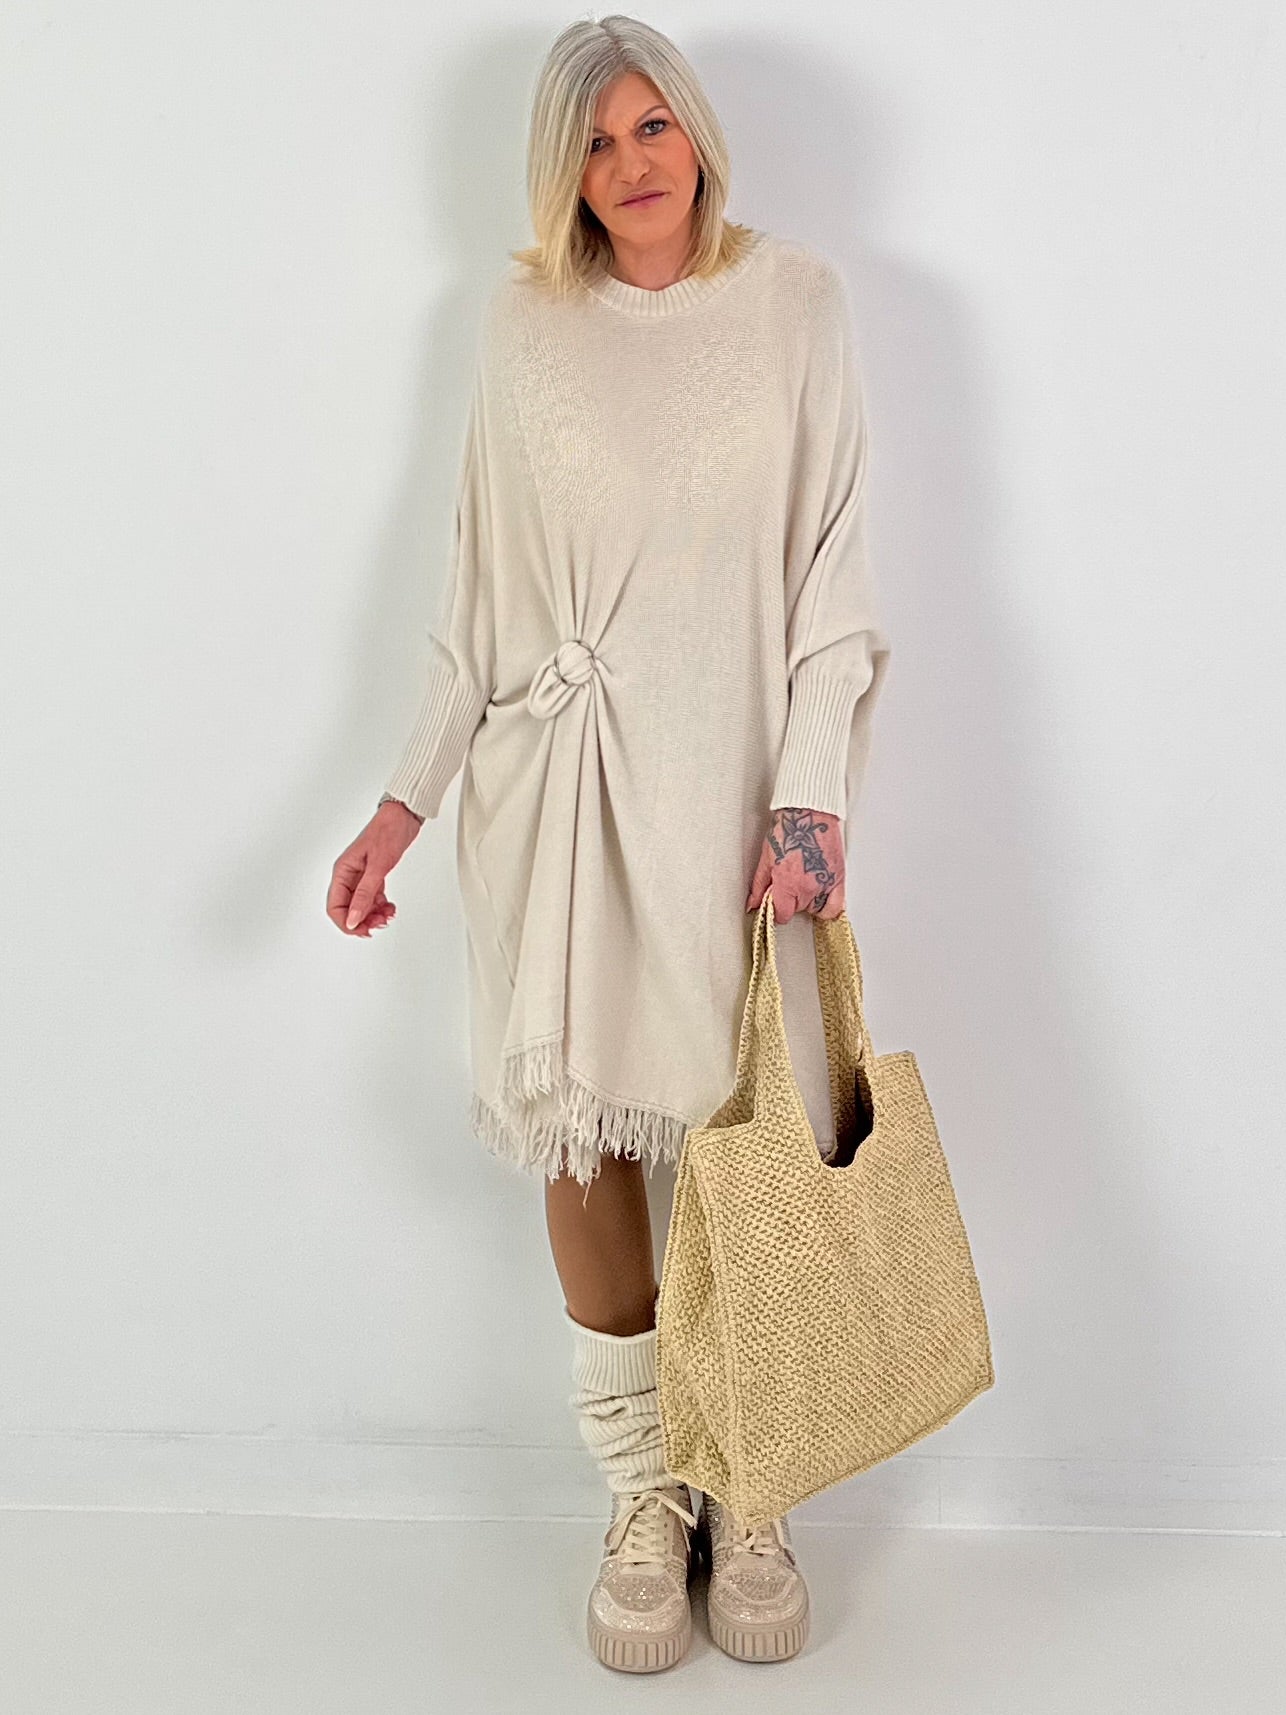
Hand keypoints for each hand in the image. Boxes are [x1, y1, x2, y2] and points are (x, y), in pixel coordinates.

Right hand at [327, 801, 421, 935]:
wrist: (404, 816)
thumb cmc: (388, 832)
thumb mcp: (378, 866)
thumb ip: (365, 894)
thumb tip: (353, 919)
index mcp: (342, 872)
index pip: (335, 907)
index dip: (348, 923)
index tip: (364, 930)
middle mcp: (349, 876)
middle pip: (348, 910)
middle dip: (363, 921)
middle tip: (380, 923)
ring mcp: (361, 877)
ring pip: (361, 907)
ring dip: (374, 915)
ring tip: (389, 915)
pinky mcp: (374, 876)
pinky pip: (372, 899)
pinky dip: (381, 907)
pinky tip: (391, 907)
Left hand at [746, 806, 845, 923]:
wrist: (809, 811)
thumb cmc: (788, 829)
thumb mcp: (766, 858)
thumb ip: (760, 886)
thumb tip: (753, 903)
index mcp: (788, 884)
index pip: (783, 914)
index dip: (778, 910)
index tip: (777, 902)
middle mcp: (808, 887)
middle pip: (799, 910)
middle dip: (792, 901)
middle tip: (790, 883)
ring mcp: (826, 883)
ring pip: (816, 908)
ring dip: (810, 900)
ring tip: (805, 883)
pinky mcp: (839, 877)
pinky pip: (837, 905)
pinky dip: (829, 904)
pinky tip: (821, 894)